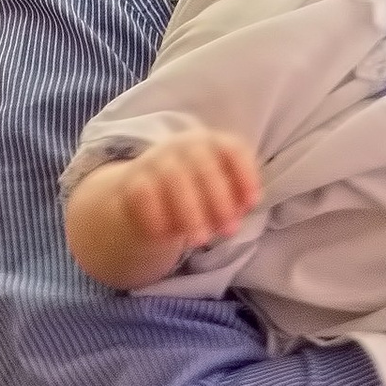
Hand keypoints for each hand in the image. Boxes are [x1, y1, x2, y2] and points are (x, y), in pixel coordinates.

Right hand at [116, 133, 259, 256]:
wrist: (148, 194)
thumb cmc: (197, 191)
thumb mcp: (220, 193)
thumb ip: (235, 199)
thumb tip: (244, 207)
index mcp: (211, 144)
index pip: (231, 150)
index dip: (244, 175)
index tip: (252, 204)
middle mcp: (183, 146)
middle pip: (203, 165)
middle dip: (220, 200)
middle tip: (229, 231)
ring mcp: (156, 159)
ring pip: (173, 178)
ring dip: (190, 211)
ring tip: (201, 241)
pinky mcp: (132, 179)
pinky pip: (143, 193)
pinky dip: (155, 215)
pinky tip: (166, 235)